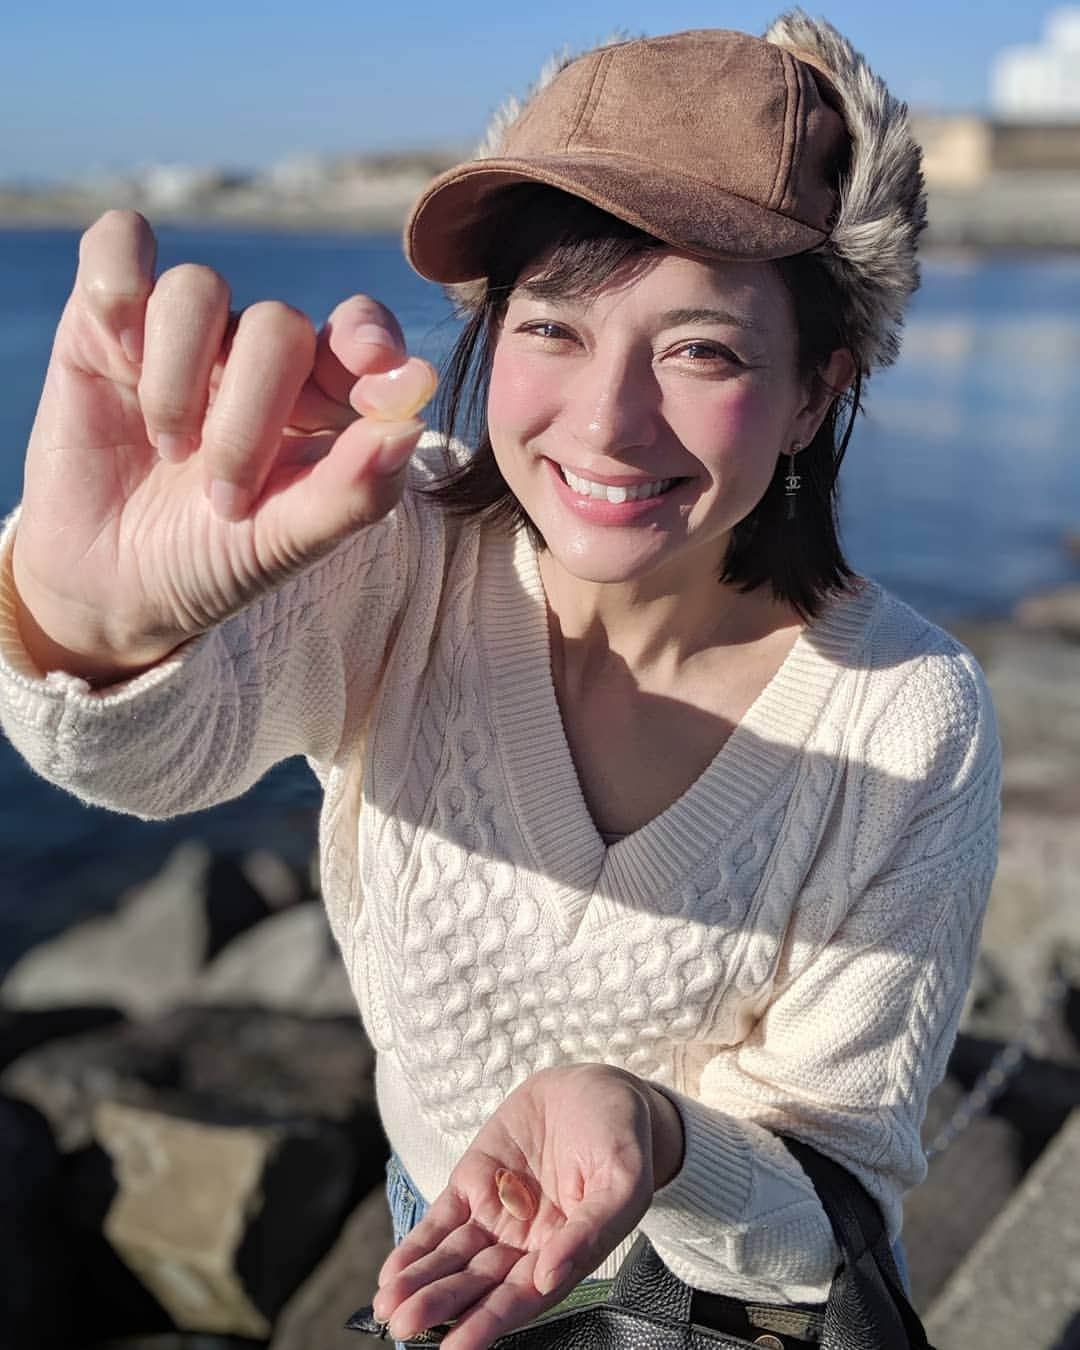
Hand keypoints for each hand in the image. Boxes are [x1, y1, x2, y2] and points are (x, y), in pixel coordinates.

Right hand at [12, 210, 433, 684]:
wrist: (114, 588)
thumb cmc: (215, 561)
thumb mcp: (287, 543)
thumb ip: (354, 490)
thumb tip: (410, 424)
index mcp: (321, 400)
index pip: (360, 334)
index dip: (368, 338)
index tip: (377, 369)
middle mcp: (258, 355)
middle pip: (277, 325)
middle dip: (248, 419)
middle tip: (224, 496)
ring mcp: (183, 333)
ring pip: (198, 289)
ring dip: (180, 380)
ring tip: (170, 451)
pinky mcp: (103, 320)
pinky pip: (119, 244)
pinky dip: (119, 286)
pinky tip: (120, 358)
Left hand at [372, 1064, 684, 1349]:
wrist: (600, 1087)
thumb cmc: (623, 1138)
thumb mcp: (623, 1181)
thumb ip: (591, 1230)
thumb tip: (551, 1275)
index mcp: (565, 1251)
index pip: (521, 1297)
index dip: (488, 1322)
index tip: (455, 1349)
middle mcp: (526, 1242)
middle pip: (478, 1283)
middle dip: (441, 1305)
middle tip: (404, 1325)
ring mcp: (498, 1212)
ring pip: (453, 1257)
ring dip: (420, 1282)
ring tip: (388, 1307)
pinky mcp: (475, 1180)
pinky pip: (442, 1220)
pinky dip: (416, 1245)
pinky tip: (392, 1271)